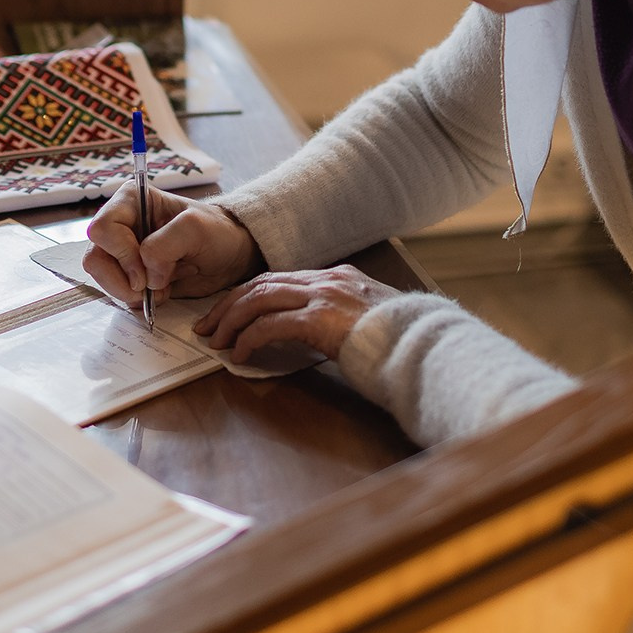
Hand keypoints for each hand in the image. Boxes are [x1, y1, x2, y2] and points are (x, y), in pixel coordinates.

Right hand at [84, 185, 261, 304]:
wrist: (229, 255)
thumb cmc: (216, 232)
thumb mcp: (195, 229)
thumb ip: (164, 246)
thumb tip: (145, 275)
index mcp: (131, 201)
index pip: (103, 228)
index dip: (121, 253)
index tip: (146, 270)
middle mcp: (121, 224)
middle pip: (95, 258)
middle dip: (122, 280)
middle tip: (150, 286)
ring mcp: (123, 251)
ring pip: (102, 278)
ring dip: (131, 292)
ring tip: (162, 287)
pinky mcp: (129, 274)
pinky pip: (117, 292)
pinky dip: (138, 299)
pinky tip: (162, 290)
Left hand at [194, 265, 399, 364]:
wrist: (423, 348)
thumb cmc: (400, 343)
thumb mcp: (367, 321)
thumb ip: (341, 319)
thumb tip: (316, 336)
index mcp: (338, 277)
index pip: (280, 279)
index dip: (248, 295)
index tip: (229, 313)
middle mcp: (328, 280)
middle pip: (262, 284)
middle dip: (229, 305)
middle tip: (208, 326)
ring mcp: (324, 296)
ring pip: (259, 299)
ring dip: (231, 321)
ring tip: (216, 341)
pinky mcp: (320, 319)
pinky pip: (270, 325)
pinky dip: (248, 339)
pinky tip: (239, 355)